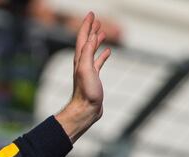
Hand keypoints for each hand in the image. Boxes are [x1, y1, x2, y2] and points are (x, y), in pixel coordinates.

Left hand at [55, 12, 110, 142]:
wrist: (85, 110)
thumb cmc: (85, 92)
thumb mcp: (86, 69)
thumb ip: (88, 53)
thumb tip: (91, 37)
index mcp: (80, 60)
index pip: (82, 38)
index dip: (86, 25)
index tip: (91, 14)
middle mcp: (82, 63)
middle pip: (86, 42)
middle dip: (91, 30)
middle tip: (96, 19)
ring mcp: (88, 71)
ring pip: (92, 51)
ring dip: (96, 41)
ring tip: (102, 32)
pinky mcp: (94, 78)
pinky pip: (98, 62)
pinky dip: (102, 55)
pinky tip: (108, 52)